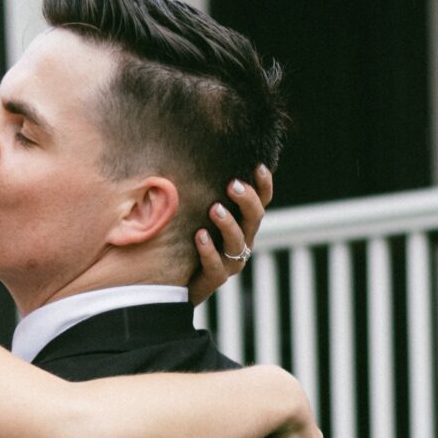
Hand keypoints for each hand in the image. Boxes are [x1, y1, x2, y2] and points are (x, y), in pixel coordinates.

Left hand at [191, 163, 273, 305]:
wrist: (173, 284)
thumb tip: (185, 153)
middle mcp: (241, 241)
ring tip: (214, 208)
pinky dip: (209, 250)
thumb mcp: (194, 211)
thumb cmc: (185, 239)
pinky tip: (200, 235)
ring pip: (238, 242)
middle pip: (255, 218)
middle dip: (247, 200)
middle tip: (233, 185)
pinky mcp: (213, 279)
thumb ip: (198, 191)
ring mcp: (230, 262)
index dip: (264, 185)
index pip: (261, 201)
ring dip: (228, 223)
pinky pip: (216, 267)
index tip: (259, 166)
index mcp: (242, 223)